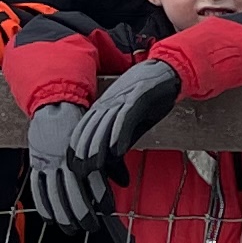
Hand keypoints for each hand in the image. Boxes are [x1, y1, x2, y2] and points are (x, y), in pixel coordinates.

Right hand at [26, 99, 102, 232]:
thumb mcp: (99, 139)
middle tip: (91, 227)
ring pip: (53, 192)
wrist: (54, 104)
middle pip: (71, 190)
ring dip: (62, 214)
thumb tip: (125, 183)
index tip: (109, 210)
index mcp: (81, 149)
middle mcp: (62, 157)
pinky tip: (50, 220)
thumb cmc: (82, 124)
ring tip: (72, 230)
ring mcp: (46, 161)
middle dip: (81, 212)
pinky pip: (36, 187)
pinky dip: (43, 205)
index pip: (91, 176)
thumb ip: (110, 161)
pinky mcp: (35, 163)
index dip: (100, 195)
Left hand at [68, 58, 185, 168]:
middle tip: (82, 172)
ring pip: (104, 124)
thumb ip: (122, 136)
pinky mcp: (138, 97)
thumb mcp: (132, 118)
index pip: (82, 129)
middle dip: (84, 152)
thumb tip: (114, 159)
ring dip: (98, 146)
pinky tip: (118, 149)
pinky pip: (125, 118)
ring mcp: (122, 98)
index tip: (74, 166)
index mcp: (103, 105)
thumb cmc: (150, 96)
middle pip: (90, 129)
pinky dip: (120, 134)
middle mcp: (109, 102)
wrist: (167, 70)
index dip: (76, 148)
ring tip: (95, 165)